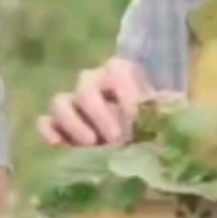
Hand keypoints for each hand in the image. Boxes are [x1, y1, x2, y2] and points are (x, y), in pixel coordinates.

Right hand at [37, 58, 160, 146]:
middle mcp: (93, 82)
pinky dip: (48, 131)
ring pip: (60, 101)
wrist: (141, 147)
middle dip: (101, 114)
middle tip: (117, 140)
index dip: (126, 94)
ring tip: (92, 144)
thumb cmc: (155, 127)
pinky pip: (45, 121)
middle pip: (85, 86)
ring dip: (74, 123)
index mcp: (121, 73)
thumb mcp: (167, 117)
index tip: (136, 120)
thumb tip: (172, 116)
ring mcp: (73, 103)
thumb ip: (167, 113)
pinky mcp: (58, 125)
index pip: (118, 71)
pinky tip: (58, 145)